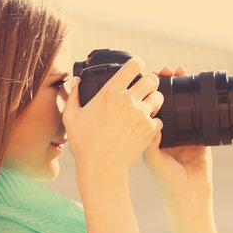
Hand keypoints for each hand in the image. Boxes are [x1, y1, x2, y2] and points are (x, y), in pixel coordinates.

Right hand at [63, 59, 163, 178]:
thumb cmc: (84, 144)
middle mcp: (128, 100)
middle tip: (145, 88)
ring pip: (159, 97)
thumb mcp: (71, 117)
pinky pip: (160, 119)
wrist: (101, 168)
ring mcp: (141, 115)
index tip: (136, 67)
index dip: (136, 64)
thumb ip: (73, 95)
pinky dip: (155, 121)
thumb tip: (76, 81)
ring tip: (147, 107)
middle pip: (151, 79)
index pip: (132, 66)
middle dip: (149, 82)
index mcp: (110, 93)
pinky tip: (146, 126)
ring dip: (154, 100)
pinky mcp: (150, 129)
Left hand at [143, 66, 212, 202]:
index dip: (149, 91)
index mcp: (153, 134)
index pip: (150, 107)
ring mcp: (184, 132)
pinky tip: (200, 88)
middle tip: (166, 70)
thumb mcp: (154, 161)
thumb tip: (150, 125)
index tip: (149, 77)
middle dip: (166, 84)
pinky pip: (201, 114)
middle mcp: (168, 131)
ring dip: (182, 87)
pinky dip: (200, 100)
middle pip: (167, 101)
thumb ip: (151, 144)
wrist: (190, 194)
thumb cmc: (168, 181)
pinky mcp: (200, 135)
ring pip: (183, 103)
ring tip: (181, 72)